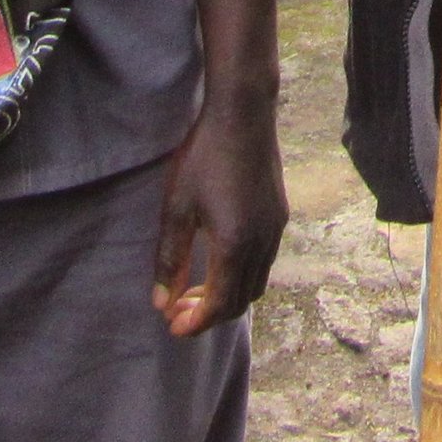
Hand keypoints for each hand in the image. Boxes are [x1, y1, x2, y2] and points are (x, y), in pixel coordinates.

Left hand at [152, 93, 285, 338]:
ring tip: (197, 288)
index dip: (195, 323)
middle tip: (178, 310)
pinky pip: (265, 261)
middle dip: (210, 313)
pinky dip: (242, 275)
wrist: (243, 114)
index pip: (219, 305)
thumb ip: (170, 259)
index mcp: (235, 246)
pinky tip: (220, 259)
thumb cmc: (204, 157)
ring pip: (256, 283)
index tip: (172, 327)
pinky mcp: (280, 215)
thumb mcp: (177, 209)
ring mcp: (276, 230)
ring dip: (228, 295)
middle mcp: (262, 244)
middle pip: (240, 301)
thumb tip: (161, 302)